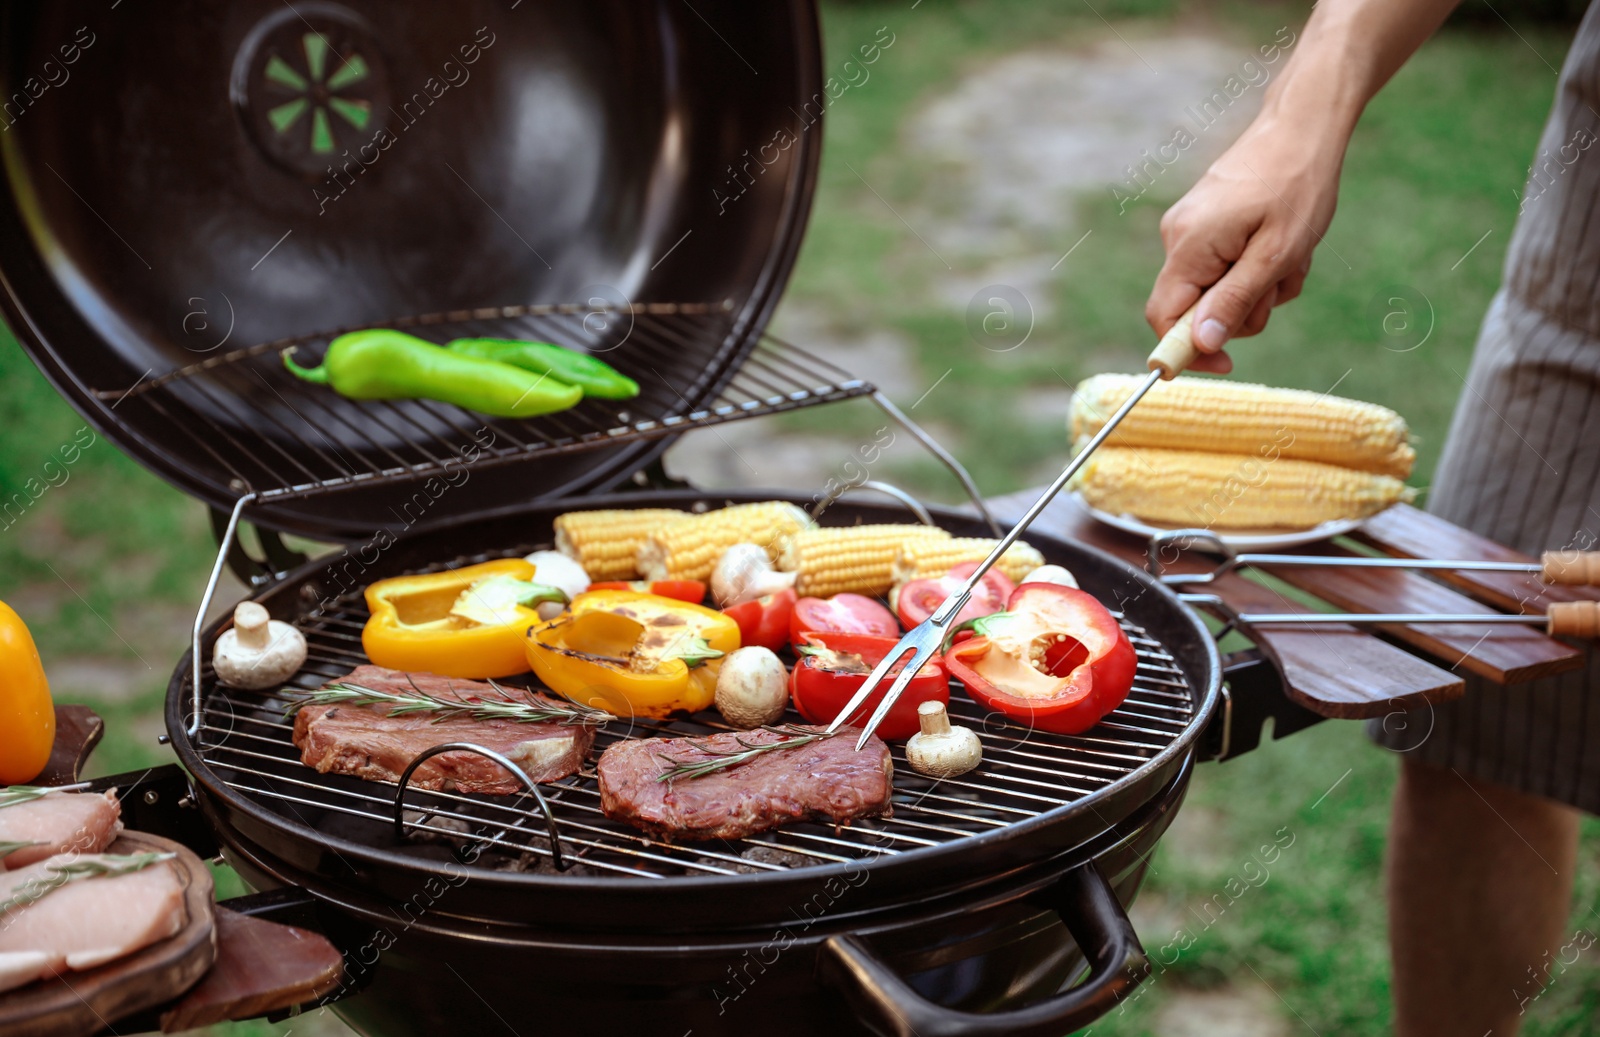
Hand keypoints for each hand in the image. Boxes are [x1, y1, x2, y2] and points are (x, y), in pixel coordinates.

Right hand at [1145, 116, 1343, 372]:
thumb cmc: (1296, 185)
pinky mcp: (1205, 223)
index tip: (1228, 364)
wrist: (1302, 125)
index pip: (1164, 317)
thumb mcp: (1275, 254)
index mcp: (1188, 246)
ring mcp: (1190, 228)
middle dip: (1243, 309)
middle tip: (1282, 282)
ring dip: (1259, 286)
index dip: (1188, 351)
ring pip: (1218, 288)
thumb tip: (1201, 345)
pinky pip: (1226, 265)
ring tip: (1291, 254)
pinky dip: (1256, 266)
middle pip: (1195, 307)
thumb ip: (1234, 301)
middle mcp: (1177, 237)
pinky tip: (1283, 241)